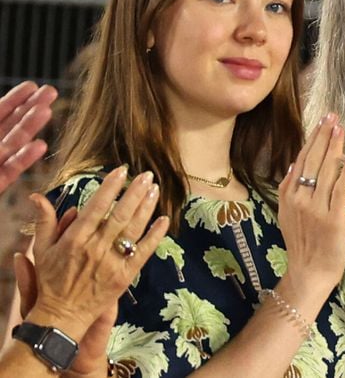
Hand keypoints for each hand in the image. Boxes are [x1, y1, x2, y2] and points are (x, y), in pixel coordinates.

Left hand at [0, 81, 56, 193]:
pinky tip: (41, 145)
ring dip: (30, 127)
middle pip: (9, 125)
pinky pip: (11, 169)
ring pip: (12, 143)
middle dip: (30, 107)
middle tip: (51, 91)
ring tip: (47, 111)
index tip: (31, 86)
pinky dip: (25, 158)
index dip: (12, 100)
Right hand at [22, 167, 168, 364]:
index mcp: (75, 239)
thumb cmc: (52, 279)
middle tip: (147, 175)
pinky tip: (164, 220)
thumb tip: (37, 196)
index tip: (121, 170)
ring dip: (146, 207)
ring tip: (155, 189)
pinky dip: (155, 235)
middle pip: (120, 215)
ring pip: (134, 230)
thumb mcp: (42, 250)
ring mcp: (112, 262)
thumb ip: (45, 221)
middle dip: (135, 192)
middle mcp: (96, 248)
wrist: (62, 316)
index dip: (110, 187)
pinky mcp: (125, 275)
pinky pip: (144, 252)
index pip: (97, 207)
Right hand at [278, 113, 344, 292]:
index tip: (321, 123)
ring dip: (334, 147)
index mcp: (288, 196)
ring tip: (341, 128)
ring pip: (325, 170)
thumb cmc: (302, 245)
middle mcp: (299, 199)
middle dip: (323, 136)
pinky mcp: (332, 219)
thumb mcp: (287, 215)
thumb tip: (294, 167)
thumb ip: (290, 191)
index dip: (312, 140)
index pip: (301, 160)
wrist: (308, 273)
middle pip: (312, 160)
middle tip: (332, 116)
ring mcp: (315, 208)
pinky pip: (340, 190)